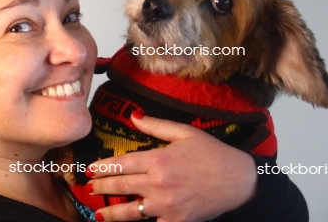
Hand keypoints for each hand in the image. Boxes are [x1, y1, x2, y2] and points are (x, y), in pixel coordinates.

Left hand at [86, 114, 258, 221]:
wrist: (239, 180)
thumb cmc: (212, 153)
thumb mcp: (184, 132)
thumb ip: (156, 126)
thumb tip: (133, 116)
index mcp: (158, 160)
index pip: (120, 164)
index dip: (102, 168)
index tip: (89, 169)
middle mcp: (159, 183)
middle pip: (121, 186)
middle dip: (101, 188)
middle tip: (88, 188)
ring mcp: (167, 205)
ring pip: (131, 211)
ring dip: (111, 213)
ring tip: (98, 213)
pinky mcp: (177, 220)